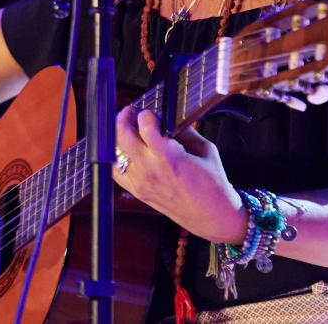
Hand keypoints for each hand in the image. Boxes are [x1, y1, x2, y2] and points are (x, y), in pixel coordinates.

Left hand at [113, 107, 246, 243]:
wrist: (211, 215)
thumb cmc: (212, 184)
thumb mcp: (205, 150)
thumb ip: (186, 131)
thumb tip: (172, 117)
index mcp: (169, 158)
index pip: (145, 128)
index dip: (145, 115)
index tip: (149, 112)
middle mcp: (150, 171)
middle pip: (123, 137)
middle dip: (124, 118)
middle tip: (130, 112)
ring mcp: (141, 183)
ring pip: (115, 153)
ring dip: (118, 137)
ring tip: (126, 128)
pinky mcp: (137, 192)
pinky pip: (115, 171)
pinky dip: (116, 157)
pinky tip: (124, 149)